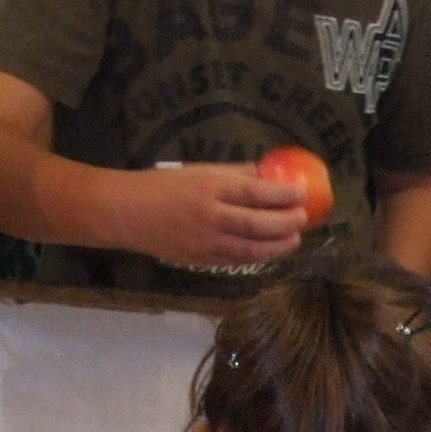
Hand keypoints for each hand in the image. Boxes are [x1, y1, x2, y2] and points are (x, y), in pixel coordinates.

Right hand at [137, 165, 308, 271]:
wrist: (126, 213)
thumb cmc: (162, 185)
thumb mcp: (199, 169)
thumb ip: (235, 173)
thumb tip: (269, 175)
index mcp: (210, 188)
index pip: (256, 193)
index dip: (284, 195)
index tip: (303, 193)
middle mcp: (210, 216)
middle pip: (258, 225)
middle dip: (287, 223)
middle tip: (304, 219)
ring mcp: (205, 243)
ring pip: (251, 250)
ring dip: (278, 247)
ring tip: (294, 239)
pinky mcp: (200, 261)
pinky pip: (235, 262)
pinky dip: (257, 258)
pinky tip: (270, 252)